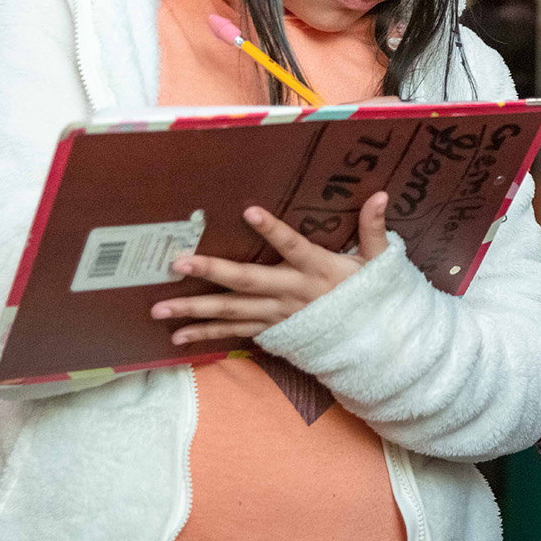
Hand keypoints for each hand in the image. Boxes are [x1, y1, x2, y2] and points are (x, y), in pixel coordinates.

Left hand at [152, 192, 389, 344]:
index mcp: (319, 270)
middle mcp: (292, 293)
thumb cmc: (370, 297)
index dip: (274, 230)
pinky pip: (234, 333)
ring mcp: (278, 315)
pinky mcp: (270, 331)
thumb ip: (374, 229)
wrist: (373, 345)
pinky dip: (206, 334)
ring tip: (159, 308)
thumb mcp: (379, 263)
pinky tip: (177, 336)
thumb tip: (381, 195)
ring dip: (194, 309)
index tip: (250, 212)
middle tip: (178, 263)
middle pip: (248, 281)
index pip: (294, 246)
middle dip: (212, 270)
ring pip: (232, 311)